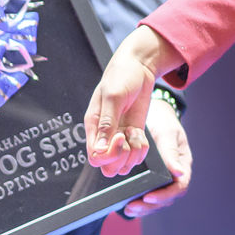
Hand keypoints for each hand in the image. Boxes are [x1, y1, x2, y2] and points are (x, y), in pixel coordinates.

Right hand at [84, 25, 180, 176]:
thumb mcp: (114, 97)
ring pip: (123, 165)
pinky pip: (136, 155)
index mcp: (93, 126)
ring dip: (134, 155)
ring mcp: (119, 137)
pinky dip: (141, 149)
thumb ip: (106, 123)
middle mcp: (104, 136)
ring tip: (136, 134)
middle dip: (121, 158)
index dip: (109, 154)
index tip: (121, 135)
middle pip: (107, 167)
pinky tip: (140, 133)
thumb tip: (99, 150)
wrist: (139, 67)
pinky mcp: (133, 135)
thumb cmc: (122, 76)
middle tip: (129, 137)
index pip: (95, 157)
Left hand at [122, 96, 192, 217]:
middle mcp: (174, 174)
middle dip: (150, 205)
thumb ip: (171, 152)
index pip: (179, 187)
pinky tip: (126, 203)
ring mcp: (163, 177)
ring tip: (128, 209)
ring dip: (144, 207)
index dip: (164, 195)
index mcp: (182, 164)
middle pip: (167, 198)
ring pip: (158, 200)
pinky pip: (148, 194)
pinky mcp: (152, 178)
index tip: (148, 197)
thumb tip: (179, 173)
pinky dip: (139, 201)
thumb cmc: (163, 121)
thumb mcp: (167, 134)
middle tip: (132, 207)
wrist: (154, 115)